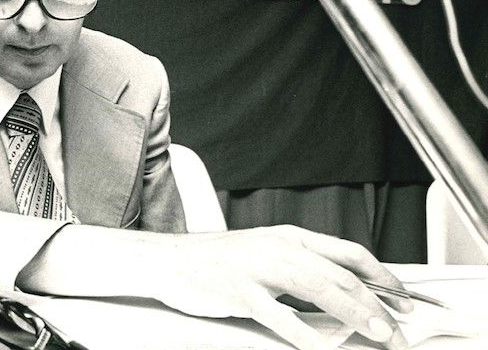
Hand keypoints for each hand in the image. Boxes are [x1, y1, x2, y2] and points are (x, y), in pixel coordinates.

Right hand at [155, 225, 412, 349]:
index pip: (348, 252)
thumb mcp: (264, 252)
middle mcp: (279, 247)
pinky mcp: (240, 291)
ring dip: (355, 313)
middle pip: (340, 273)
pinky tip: (323, 349)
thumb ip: (299, 266)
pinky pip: (280, 317)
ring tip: (378, 334)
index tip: (404, 298)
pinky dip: (306, 336)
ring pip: (319, 288)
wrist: (170, 260)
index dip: (382, 275)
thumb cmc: (217, 261)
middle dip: (377, 303)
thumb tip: (339, 291)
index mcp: (289, 236)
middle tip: (397, 329)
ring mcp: (259, 268)